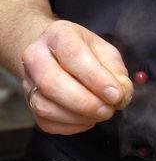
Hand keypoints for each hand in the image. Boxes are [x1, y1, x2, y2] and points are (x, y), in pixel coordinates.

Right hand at [21, 20, 132, 134]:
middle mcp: (36, 57)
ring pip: (45, 107)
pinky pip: (47, 123)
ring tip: (100, 113)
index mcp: (58, 35)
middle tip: (108, 110)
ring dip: (78, 117)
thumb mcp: (106, 54)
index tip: (115, 95)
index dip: (96, 79)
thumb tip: (120, 96)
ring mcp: (29, 82)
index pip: (72, 55)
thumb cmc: (87, 55)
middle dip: (85, 103)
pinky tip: (87, 118)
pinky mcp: (31, 105)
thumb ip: (116, 73)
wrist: (58, 56)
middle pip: (51, 83)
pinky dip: (72, 126)